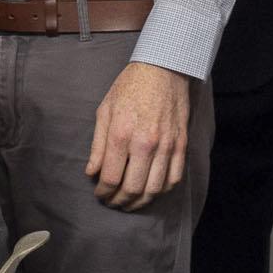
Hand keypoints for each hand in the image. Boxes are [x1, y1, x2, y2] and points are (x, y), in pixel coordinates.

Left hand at [85, 63, 195, 206]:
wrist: (163, 69)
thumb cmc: (129, 87)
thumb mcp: (104, 111)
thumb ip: (98, 145)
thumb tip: (91, 172)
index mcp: (122, 134)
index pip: (111, 178)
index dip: (103, 192)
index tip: (99, 193)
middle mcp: (145, 143)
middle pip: (133, 188)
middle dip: (119, 201)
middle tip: (112, 203)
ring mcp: (166, 145)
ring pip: (155, 189)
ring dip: (140, 202)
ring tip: (130, 203)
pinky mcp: (181, 144)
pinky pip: (174, 178)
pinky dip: (161, 190)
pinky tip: (151, 191)